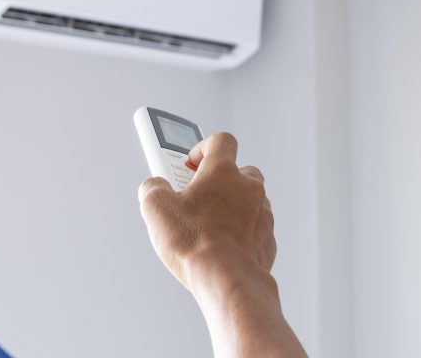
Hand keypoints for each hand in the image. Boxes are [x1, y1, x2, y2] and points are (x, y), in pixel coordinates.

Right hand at [137, 132, 305, 357]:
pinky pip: (255, 226)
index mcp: (224, 172)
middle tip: (197, 196)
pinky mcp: (268, 238)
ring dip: (232, 206)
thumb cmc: (195, 244)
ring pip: (250, 199)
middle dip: (219, 180)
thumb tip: (154, 186)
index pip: (221, 141)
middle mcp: (249, 188)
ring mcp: (263, 213)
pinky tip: (223, 244)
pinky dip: (242, 230)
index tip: (191, 162)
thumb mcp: (155, 209)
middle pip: (239, 170)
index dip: (203, 147)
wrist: (227, 279)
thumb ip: (152, 187)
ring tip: (208, 225)